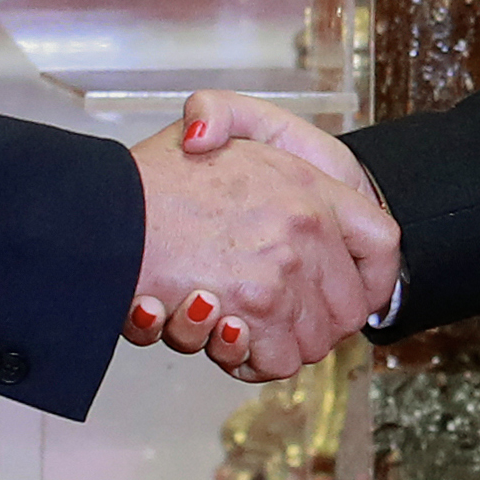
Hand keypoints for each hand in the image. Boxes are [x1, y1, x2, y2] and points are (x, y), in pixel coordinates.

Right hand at [121, 109, 395, 382]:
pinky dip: (249, 360)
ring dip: (276, 343)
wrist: (97, 221)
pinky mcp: (252, 312)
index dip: (374, 276)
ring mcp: (281, 272)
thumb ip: (227, 119)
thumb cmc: (147, 181)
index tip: (357, 293)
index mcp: (307, 184)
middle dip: (316, 323)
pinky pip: (275, 360)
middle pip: (349, 307)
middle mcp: (304, 228)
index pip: (382, 241)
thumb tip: (216, 139)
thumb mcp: (203, 124)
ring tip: (236, 323)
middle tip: (276, 319)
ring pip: (311, 340)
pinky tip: (219, 335)